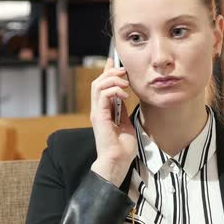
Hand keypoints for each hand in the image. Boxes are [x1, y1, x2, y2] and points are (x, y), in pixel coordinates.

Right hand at [89, 59, 136, 186]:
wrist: (117, 162)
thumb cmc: (122, 148)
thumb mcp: (126, 124)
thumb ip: (123, 111)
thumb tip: (125, 99)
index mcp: (103, 111)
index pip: (101, 86)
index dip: (106, 72)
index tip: (113, 61)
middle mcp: (98, 110)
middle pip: (97, 82)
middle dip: (111, 72)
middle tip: (124, 71)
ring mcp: (97, 113)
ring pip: (97, 85)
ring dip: (112, 79)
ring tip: (125, 83)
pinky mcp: (99, 117)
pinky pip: (103, 95)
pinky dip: (114, 90)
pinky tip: (124, 94)